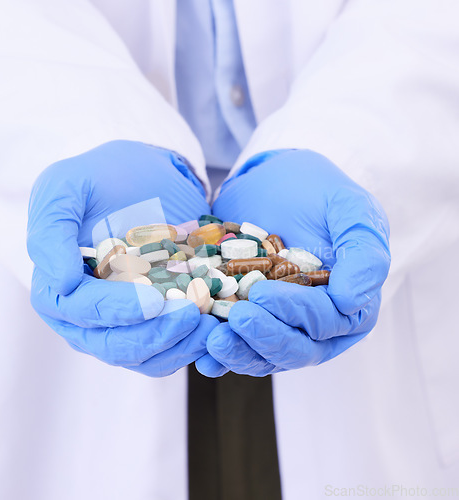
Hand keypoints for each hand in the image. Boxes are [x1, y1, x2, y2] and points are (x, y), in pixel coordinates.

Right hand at [27, 140, 218, 376]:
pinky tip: (218, 327)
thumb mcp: (65, 187)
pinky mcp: (157, 322)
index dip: (114, 310)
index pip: (81, 311)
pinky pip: (172, 348)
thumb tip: (60, 283)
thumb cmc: (100, 178)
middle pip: (114, 344)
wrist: (144, 177)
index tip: (153, 301)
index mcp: (60, 288)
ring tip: (210, 326)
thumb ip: (52, 230)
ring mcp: (125, 323)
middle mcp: (89, 315)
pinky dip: (194, 343)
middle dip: (154, 334)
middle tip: (191, 314)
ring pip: (146, 355)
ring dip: (179, 346)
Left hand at [196, 149, 389, 376]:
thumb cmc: (316, 192)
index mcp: (349, 302)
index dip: (297, 312)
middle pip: (297, 348)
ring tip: (214, 341)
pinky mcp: (251, 320)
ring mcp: (281, 325)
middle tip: (238, 318)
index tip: (262, 294)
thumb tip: (353, 302)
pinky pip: (238, 346)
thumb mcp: (348, 207)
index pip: (328, 320)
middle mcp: (317, 323)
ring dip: (240, 353)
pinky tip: (202, 355)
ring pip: (265, 354)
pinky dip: (221, 355)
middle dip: (267, 337)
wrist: (272, 184)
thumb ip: (363, 250)